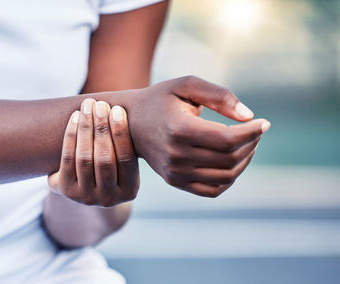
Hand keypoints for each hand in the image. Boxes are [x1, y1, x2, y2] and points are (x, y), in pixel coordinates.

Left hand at [48, 99, 138, 206]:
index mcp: (129, 191)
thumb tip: (140, 109)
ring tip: (88, 106)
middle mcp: (109, 199)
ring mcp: (86, 197)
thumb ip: (129, 143)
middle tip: (100, 104)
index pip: (126, 160)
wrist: (83, 186)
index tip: (117, 109)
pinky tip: (75, 118)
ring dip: (86, 128)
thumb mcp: (123, 160)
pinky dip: (71, 136)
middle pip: (104, 159)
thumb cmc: (111, 163)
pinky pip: (67, 158)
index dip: (121, 134)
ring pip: (85, 158)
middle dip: (102, 128)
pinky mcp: (66, 191)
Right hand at [123, 76, 269, 196]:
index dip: (252, 132)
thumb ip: (219, 95)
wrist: (129, 124)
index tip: (264, 122)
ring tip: (247, 144)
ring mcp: (175, 172)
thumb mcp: (186, 85)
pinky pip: (213, 189)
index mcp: (179, 129)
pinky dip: (229, 178)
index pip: (228, 139)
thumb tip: (248, 116)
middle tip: (255, 131)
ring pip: (226, 176)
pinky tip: (233, 161)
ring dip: (244, 160)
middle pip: (230, 158)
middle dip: (251, 143)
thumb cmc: (161, 99)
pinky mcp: (175, 182)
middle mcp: (176, 155)